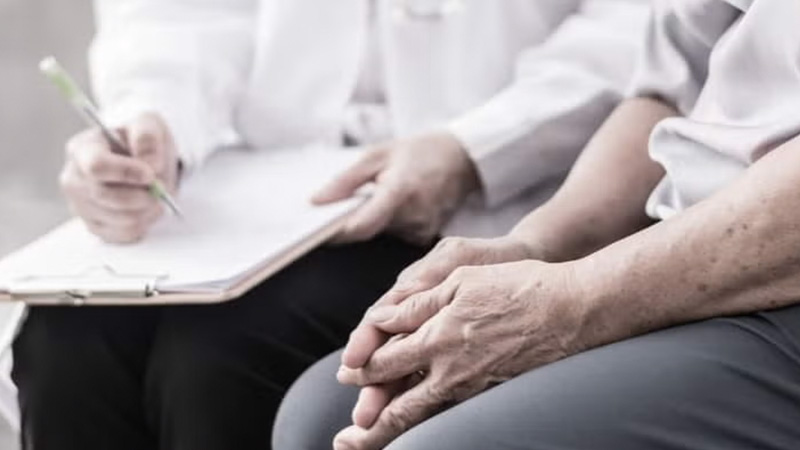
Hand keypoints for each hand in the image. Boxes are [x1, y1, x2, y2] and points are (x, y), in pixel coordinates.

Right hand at [59, 112, 179, 243]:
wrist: (144, 163)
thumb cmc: (141, 143)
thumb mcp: (149, 125)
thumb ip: (148, 137)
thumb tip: (149, 163)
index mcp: (82, 149)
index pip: (96, 166)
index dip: (126, 173)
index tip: (150, 174)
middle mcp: (74, 178)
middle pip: (105, 196)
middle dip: (141, 195)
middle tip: (161, 189)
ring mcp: (81, 205)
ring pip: (118, 219)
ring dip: (146, 210)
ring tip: (156, 196)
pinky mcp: (95, 226)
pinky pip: (123, 234)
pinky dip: (143, 224)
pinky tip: (146, 209)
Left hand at [313, 132, 478, 244]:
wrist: (461, 159)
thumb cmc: (419, 151)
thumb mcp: (378, 154)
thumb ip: (345, 180)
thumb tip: (316, 201)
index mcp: (401, 190)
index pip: (363, 224)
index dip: (337, 231)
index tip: (317, 230)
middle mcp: (414, 215)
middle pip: (367, 230)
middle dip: (350, 219)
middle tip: (347, 201)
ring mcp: (422, 228)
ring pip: (380, 233)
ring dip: (371, 219)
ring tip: (381, 194)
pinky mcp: (425, 236)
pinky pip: (394, 234)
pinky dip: (387, 222)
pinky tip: (395, 204)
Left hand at [340, 236, 542, 431]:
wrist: (573, 310)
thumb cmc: (519, 286)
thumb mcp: (461, 279)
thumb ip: (417, 304)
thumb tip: (380, 318)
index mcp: (438, 338)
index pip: (386, 361)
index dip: (361, 367)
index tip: (346, 372)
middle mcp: (451, 371)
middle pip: (399, 407)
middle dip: (368, 425)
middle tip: (345, 439)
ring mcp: (473, 387)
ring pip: (423, 418)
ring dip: (391, 435)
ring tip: (367, 445)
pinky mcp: (492, 394)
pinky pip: (450, 414)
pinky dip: (427, 426)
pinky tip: (419, 428)